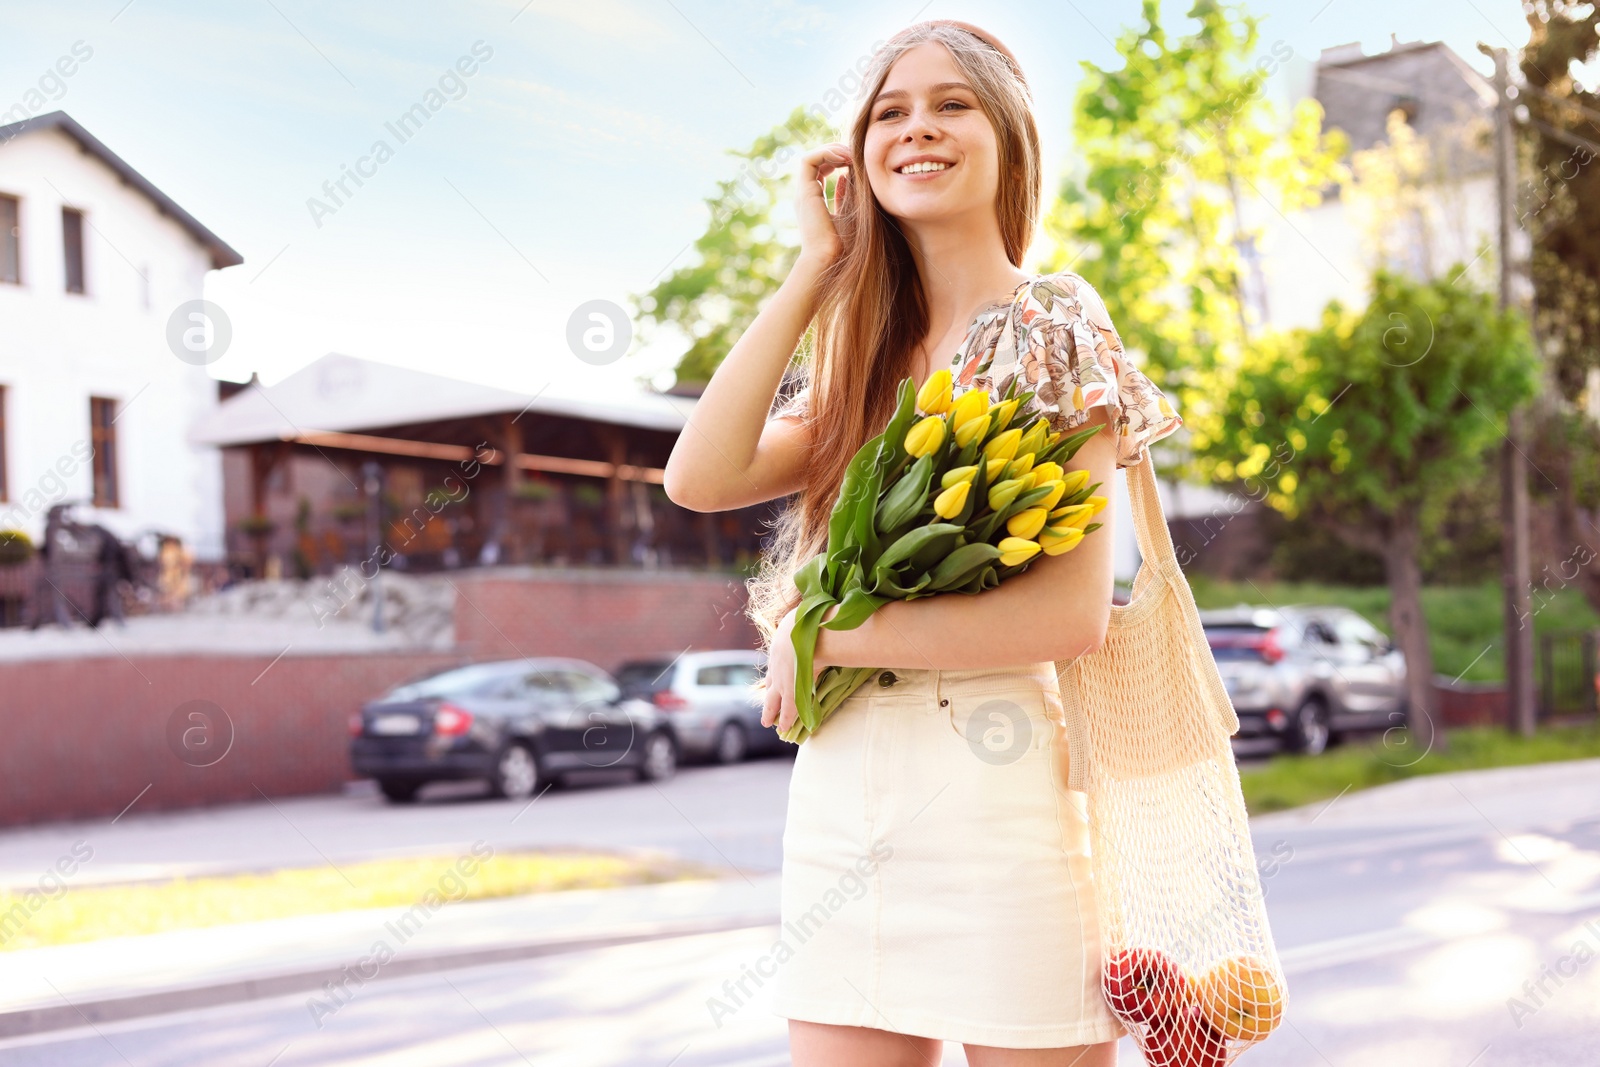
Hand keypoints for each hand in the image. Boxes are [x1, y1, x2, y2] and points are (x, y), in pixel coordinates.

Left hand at [760, 603, 831, 737]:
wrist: (804, 630)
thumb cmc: (806, 624)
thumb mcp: (800, 627)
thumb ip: (806, 630)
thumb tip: (821, 623)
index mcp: (778, 654)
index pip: (774, 673)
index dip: (773, 682)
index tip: (771, 687)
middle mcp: (777, 669)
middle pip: (770, 690)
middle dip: (768, 703)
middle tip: (765, 715)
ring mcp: (782, 681)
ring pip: (774, 702)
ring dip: (772, 714)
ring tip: (769, 724)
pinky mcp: (792, 690)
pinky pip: (788, 709)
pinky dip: (786, 719)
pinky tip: (784, 727)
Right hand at [794, 143, 850, 266]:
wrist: (827, 258)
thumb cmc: (840, 244)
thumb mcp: (847, 213)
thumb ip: (846, 195)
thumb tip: (848, 177)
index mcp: (813, 200)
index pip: (821, 170)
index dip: (837, 160)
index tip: (855, 163)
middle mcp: (805, 195)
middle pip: (815, 161)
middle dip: (835, 152)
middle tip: (854, 155)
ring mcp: (803, 192)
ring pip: (810, 157)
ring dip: (831, 151)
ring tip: (850, 156)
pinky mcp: (805, 191)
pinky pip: (809, 160)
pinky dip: (826, 154)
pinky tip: (844, 160)